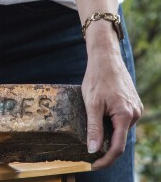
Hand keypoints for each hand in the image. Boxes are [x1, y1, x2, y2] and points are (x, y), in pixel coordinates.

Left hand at [81, 40, 142, 169]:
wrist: (106, 58)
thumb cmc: (97, 78)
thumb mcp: (91, 104)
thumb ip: (93, 128)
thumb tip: (92, 150)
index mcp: (125, 116)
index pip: (117, 147)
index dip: (105, 159)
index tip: (93, 165)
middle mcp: (134, 114)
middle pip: (119, 138)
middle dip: (104, 145)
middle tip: (88, 149)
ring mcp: (135, 109)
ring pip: (120, 128)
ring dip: (107, 131)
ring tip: (92, 126)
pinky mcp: (132, 104)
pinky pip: (122, 119)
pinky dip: (111, 122)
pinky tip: (101, 116)